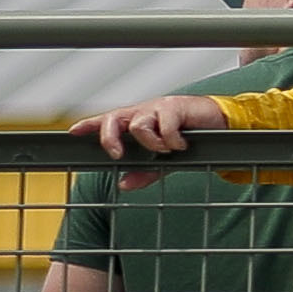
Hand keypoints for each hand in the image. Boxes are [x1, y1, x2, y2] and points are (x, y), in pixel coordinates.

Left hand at [72, 97, 214, 183]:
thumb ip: (145, 172)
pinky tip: (181, 144)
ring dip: (152, 143)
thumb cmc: (189, 136)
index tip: (73, 131)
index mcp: (135, 121)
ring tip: (167, 150)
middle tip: (117, 155)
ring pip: (138, 126)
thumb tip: (125, 185)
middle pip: (113, 120)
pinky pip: (165, 127)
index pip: (107, 121)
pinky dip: (172, 141)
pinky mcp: (175, 106)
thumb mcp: (164, 161)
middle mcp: (142, 112)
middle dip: (110, 139)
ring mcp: (157, 108)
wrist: (219, 122)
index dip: (89, 125)